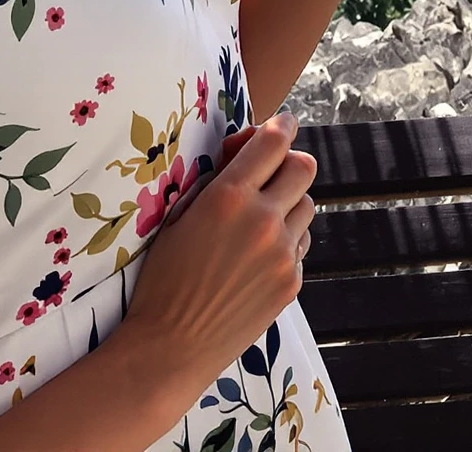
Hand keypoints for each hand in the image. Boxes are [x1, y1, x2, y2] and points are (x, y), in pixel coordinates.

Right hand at [114, 113, 314, 435]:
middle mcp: (263, 220)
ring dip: (288, 204)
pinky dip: (287, 242)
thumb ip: (218, 178)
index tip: (281, 124)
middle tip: (271, 173)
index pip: (275, 141)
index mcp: (229, 197)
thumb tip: (246, 151)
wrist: (171, 347)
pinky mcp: (291, 283)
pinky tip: (259, 258)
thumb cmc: (164, 277)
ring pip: (307, 205)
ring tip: (260, 222)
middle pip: (304, 167)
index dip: (281, 125)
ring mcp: (282, 254)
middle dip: (288, 163)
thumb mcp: (179, 215)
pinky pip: (300, 245)